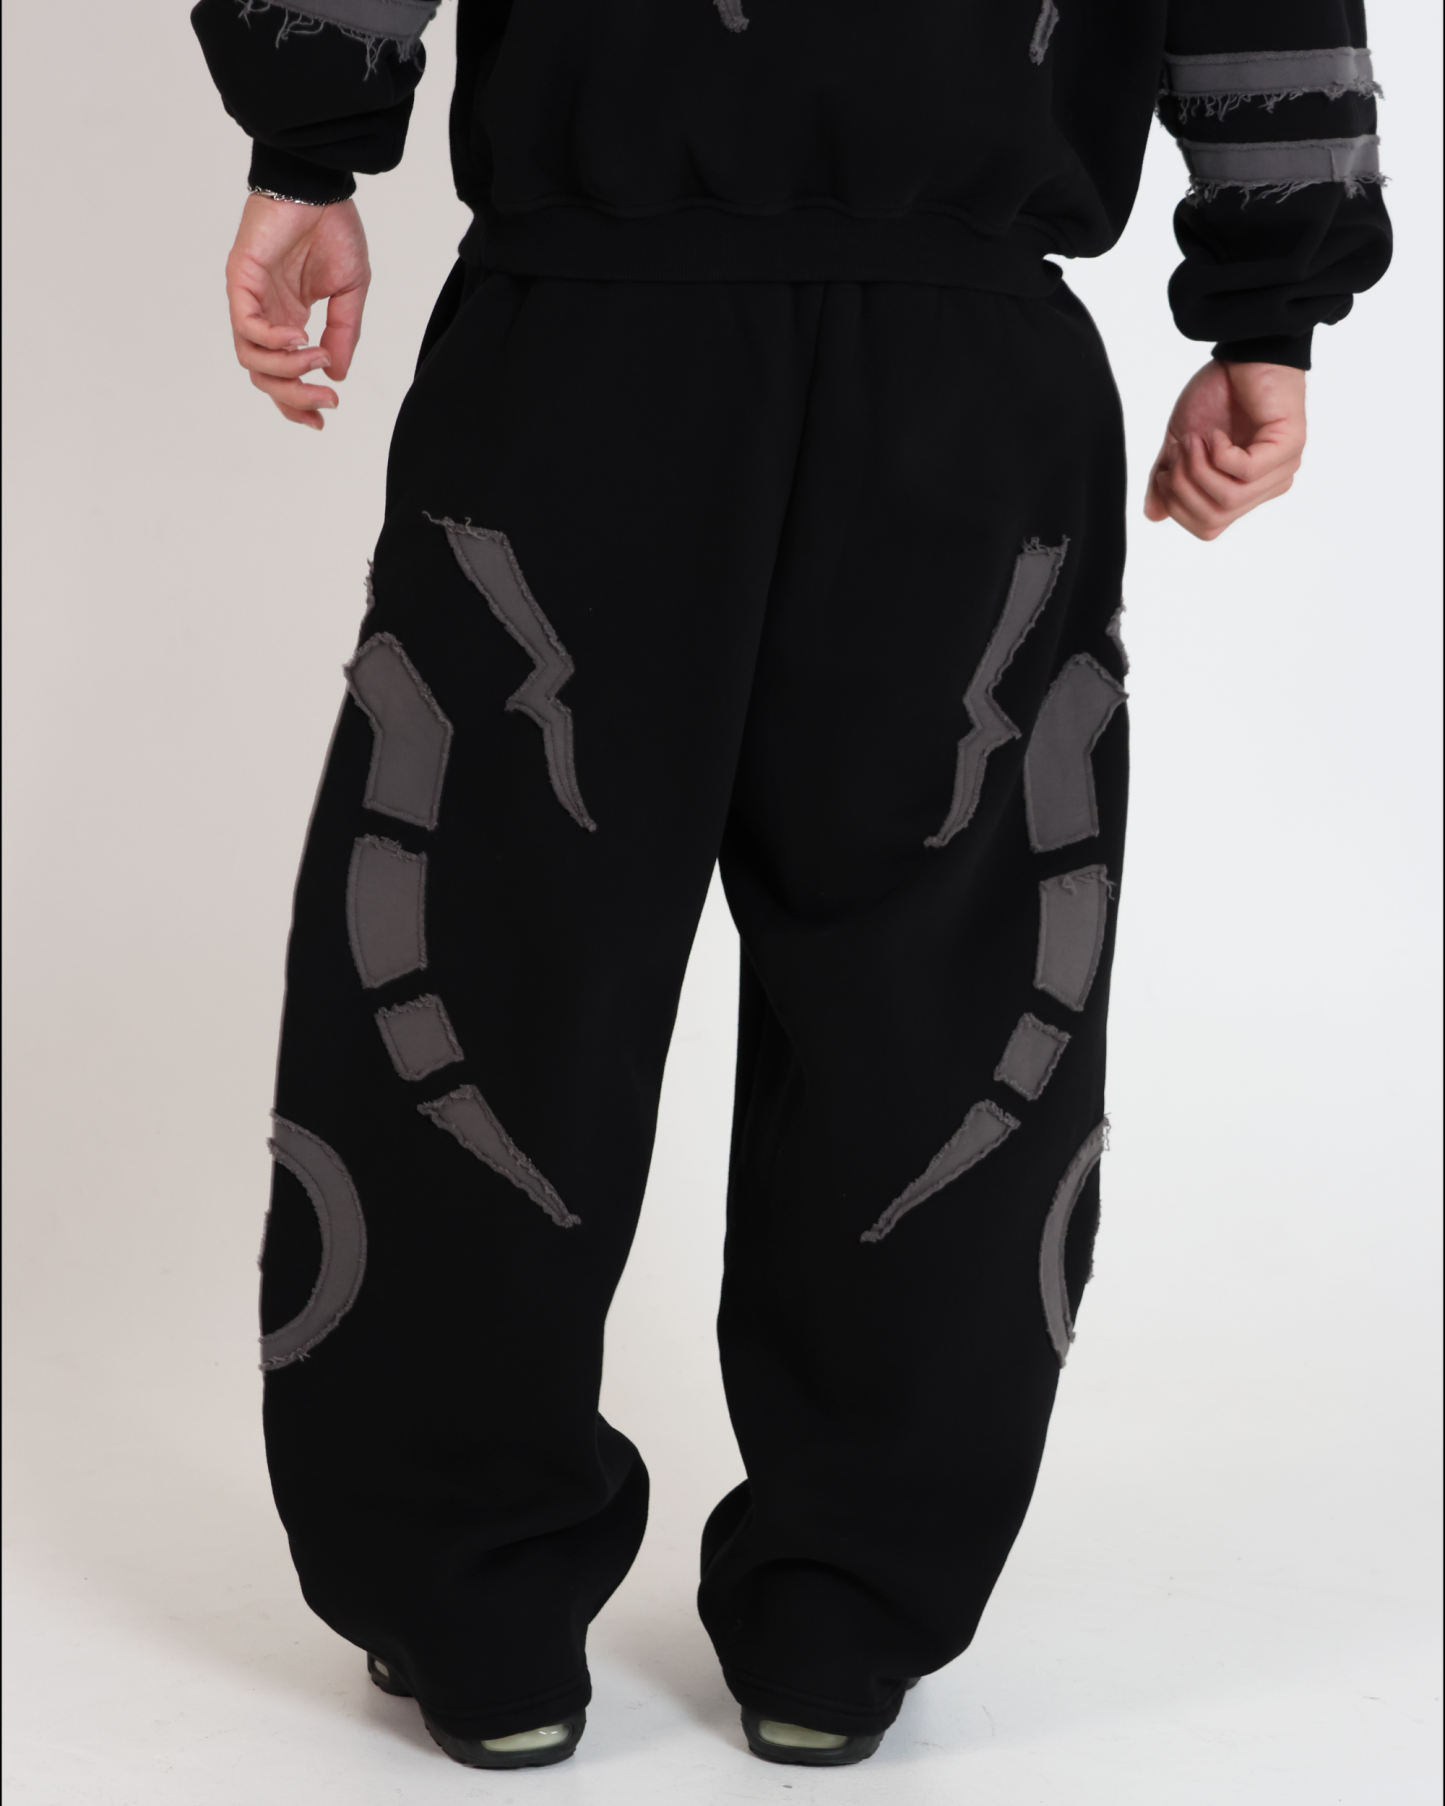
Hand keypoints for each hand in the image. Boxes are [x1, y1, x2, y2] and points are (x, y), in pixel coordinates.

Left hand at [225, 194, 370, 429]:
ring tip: (318, 359)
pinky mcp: (240, 279)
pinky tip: (301, 335)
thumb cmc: (333, 229)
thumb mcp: (351, 293)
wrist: (318, 186)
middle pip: (264, 377)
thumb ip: (344, 335)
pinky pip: (247, 325)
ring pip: (250, 359)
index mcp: (288, 320)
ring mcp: (250, 298)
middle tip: (327, 401)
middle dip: (296, 398)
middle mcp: (265, 315)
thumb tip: (337, 374)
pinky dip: (272, 340)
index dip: (298, 404)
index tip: (324, 419)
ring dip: (287, 370)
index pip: (283, 375)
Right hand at [1144, 360, 1305, 539]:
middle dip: (1183, 486)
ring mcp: (1282, 469)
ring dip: (1198, 467)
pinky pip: (1244, 471)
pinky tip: (1217, 433)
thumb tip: (1154, 515)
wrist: (1243, 353)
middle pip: (1213, 520)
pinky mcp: (1289, 447)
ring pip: (1227, 499)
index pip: (1207, 528)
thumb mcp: (1181, 444)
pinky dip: (1220, 453)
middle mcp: (1267, 487)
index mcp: (1244, 491)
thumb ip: (1168, 480)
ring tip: (1196, 438)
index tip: (1167, 470)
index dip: (1177, 506)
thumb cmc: (1217, 394)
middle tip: (1181, 450)